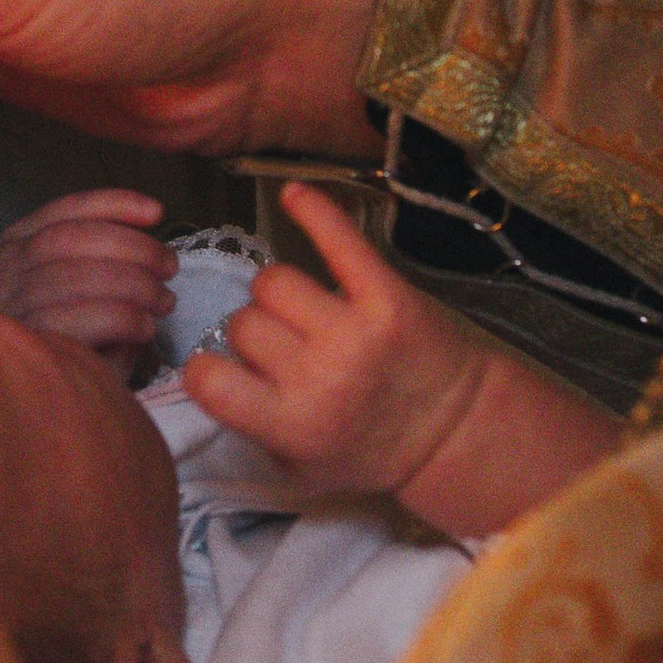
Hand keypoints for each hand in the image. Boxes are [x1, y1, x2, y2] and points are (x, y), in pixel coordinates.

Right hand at [0, 187, 170, 379]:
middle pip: (67, 239)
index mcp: (15, 251)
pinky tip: (145, 328)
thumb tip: (149, 236)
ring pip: (75, 275)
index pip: (61, 213)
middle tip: (168, 268)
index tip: (156, 212)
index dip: (112, 205)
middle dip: (131, 246)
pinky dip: (123, 317)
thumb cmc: (81, 347)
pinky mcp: (28, 351)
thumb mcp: (89, 292)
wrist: (58, 416)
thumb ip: (105, 258)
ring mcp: (10, 314)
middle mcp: (3, 277)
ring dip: (134, 283)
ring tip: (164, 302)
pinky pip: (81, 319)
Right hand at [186, 183, 616, 541]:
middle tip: (291, 349)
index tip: (227, 369)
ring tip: (310, 312)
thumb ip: (249, 426)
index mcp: (290, 424)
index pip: (208, 378)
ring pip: (274, 281)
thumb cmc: (370, 450)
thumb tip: (210, 371)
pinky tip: (293, 195)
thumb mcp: (300, 468)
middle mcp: (317, 377)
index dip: (209, 368)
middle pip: (244, 321)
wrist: (455, 430)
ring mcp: (352, 332)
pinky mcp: (385, 295)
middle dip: (259, 332)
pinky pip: (338, 238)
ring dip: (283, 294)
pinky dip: (314, 210)